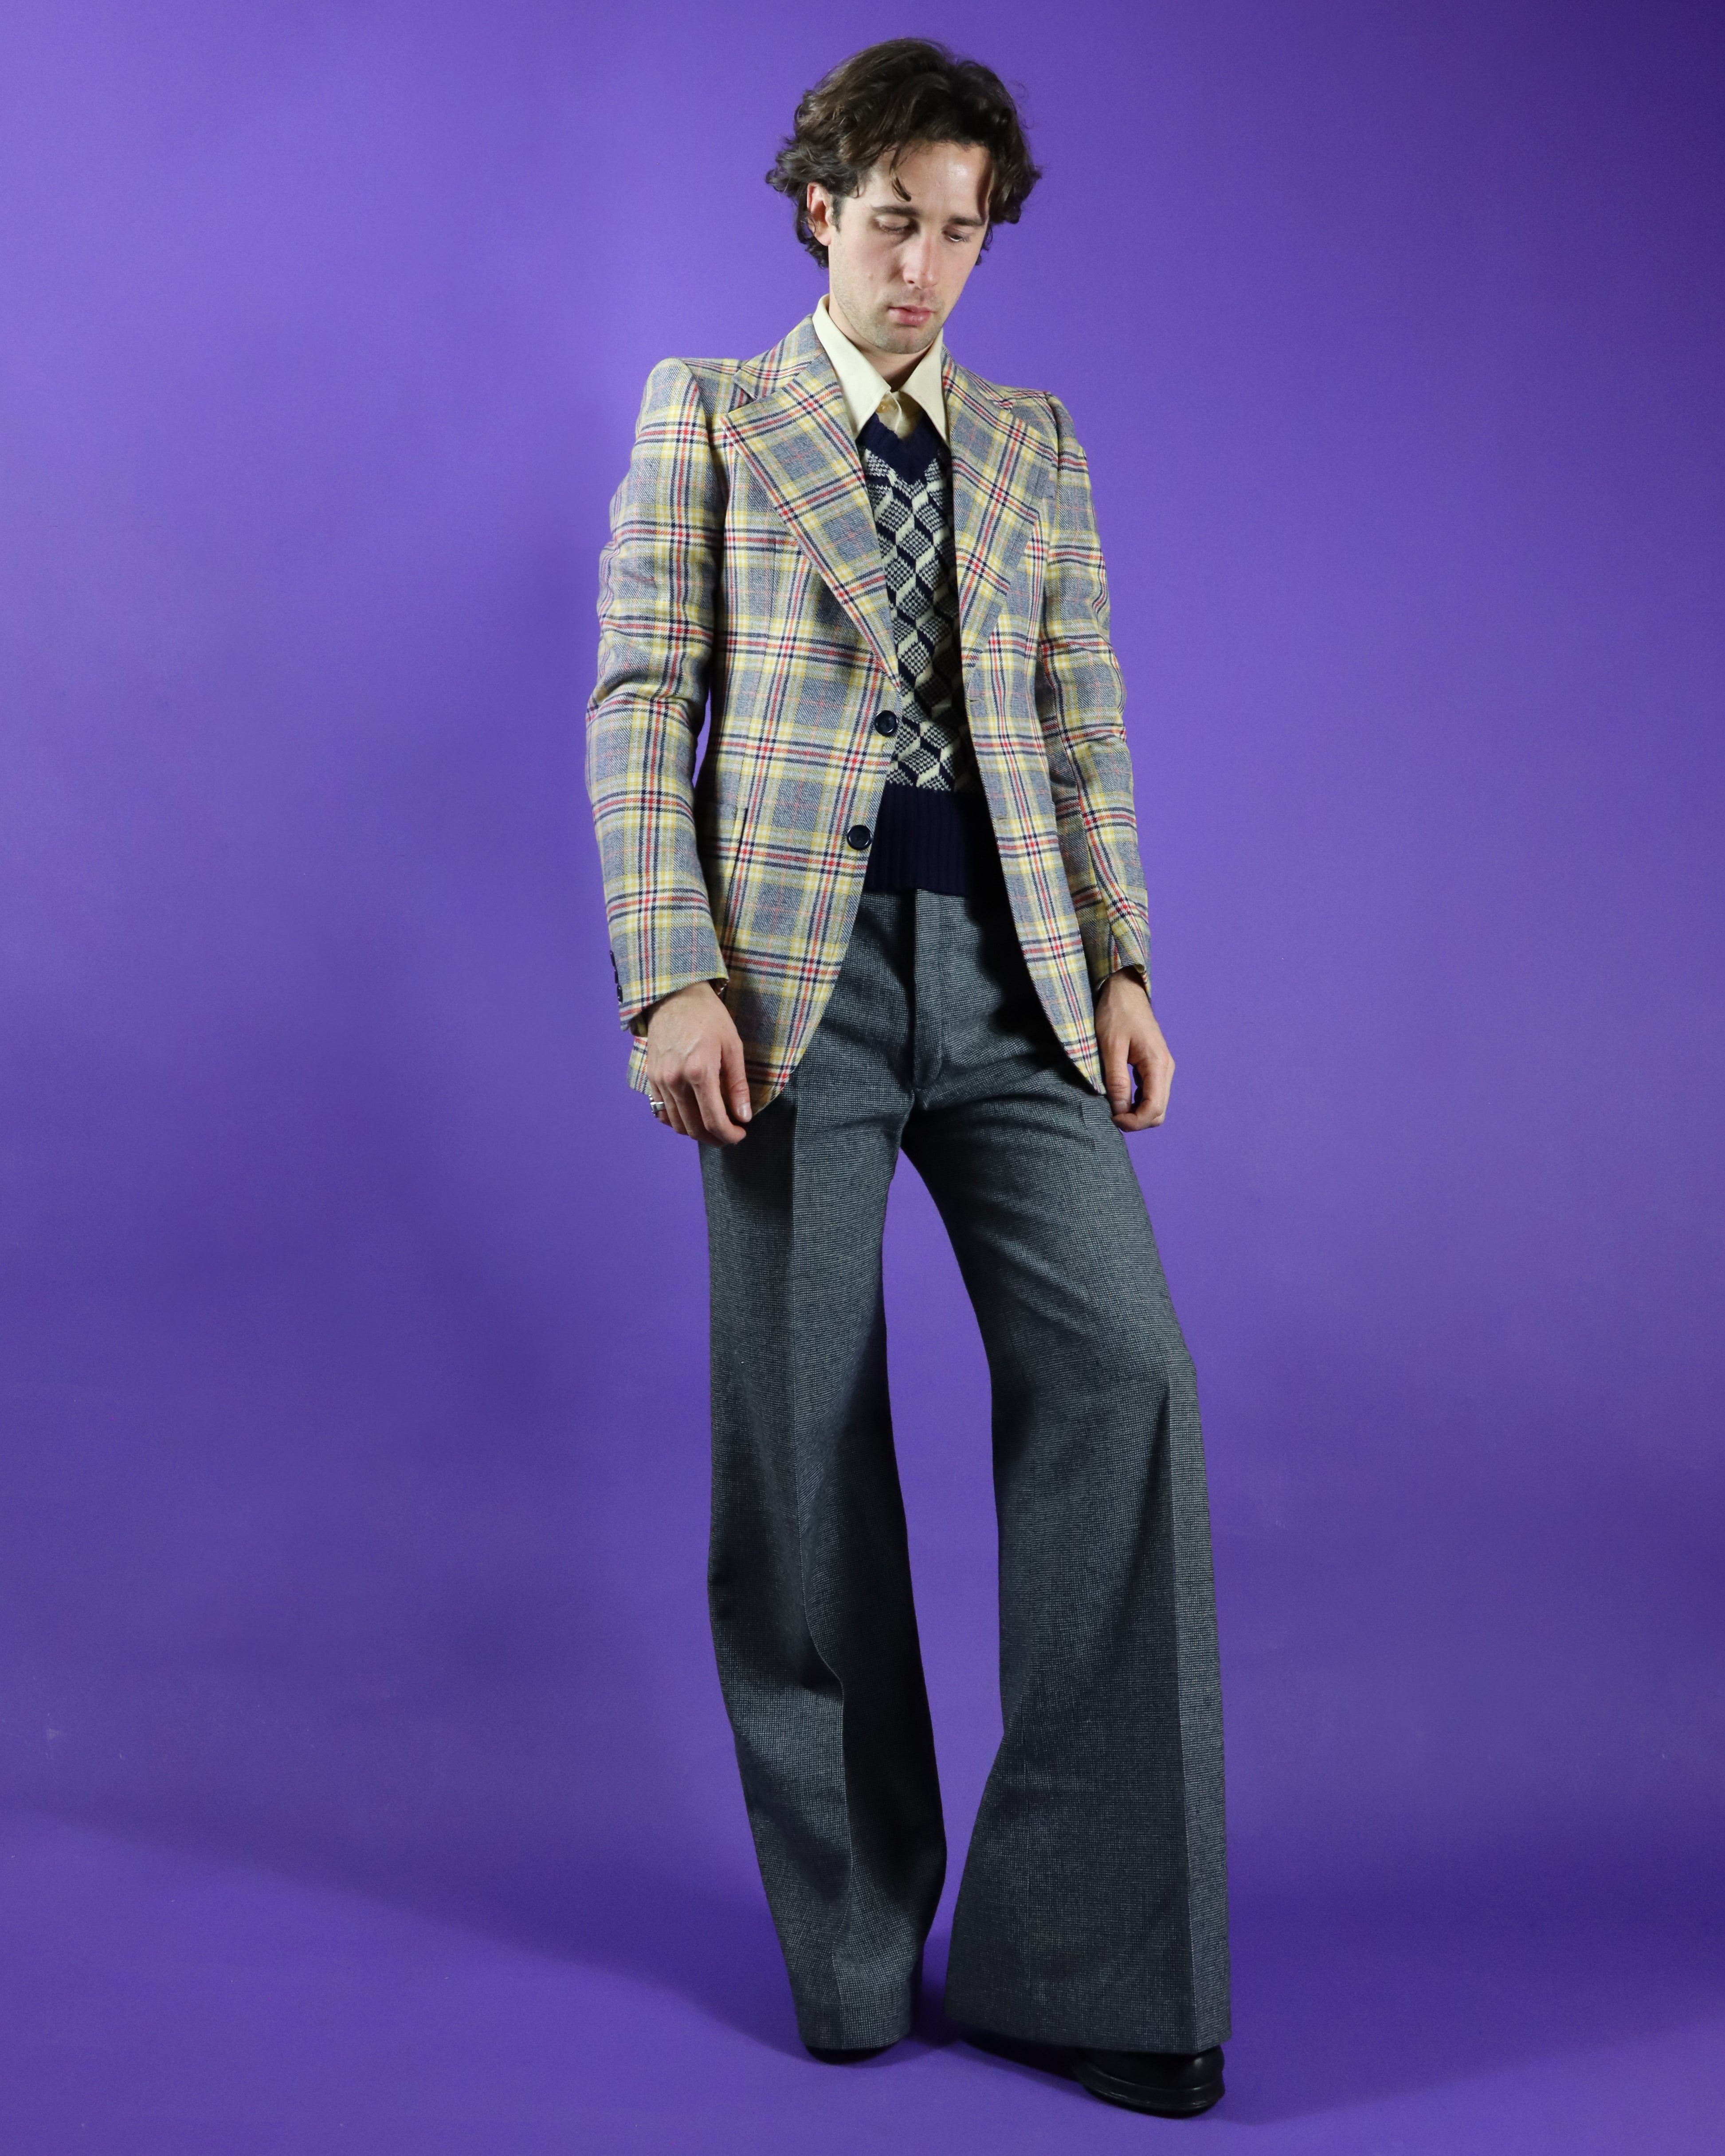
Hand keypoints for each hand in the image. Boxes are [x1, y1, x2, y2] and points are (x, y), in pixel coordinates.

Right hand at [643, 981, 751, 1143]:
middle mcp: (675, 1080)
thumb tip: (743, 1116)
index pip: (713, 1120)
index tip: (740, 1135)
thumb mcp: (733, 1047)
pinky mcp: (650, 1077)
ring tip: (713, 1126)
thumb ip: (738, 1085)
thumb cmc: (709, 1017)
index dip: (729, 1136)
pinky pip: (661, 1111)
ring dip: (696, 1132)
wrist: (675, 996)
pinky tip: (692, 1116)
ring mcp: (659, 1080)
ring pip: (676, 1124)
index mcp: (699, 1072)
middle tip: (729, 1134)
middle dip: (715, 1138)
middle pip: (693, 1128)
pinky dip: (677, 1121)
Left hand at [1095, 972, 1173, 1129]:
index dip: (1134, 1122)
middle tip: (1111, 1115)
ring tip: (1113, 1106)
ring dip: (1137, 1113)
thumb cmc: (1116, 1014)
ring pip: (1156, 1104)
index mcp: (1157, 1064)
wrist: (1123, 990)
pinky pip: (1151, 1093)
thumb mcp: (1111, 1048)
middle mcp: (1165, 1068)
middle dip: (1136, 1121)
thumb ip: (1116, 1081)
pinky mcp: (1154, 1066)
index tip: (1112, 1119)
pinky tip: (1120, 1096)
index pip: (1154, 1108)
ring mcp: (1162, 1067)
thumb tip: (1119, 1110)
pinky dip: (1137, 1102)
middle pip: (1158, 1111)